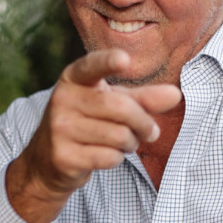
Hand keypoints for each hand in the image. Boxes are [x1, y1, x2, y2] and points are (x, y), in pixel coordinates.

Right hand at [6, 49, 181, 222]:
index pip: (92, 66)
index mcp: (73, 78)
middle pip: (121, 108)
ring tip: (124, 143)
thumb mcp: (111, 104)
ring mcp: (60, 129)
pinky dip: (117, 159)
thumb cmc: (87, 124)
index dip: (108, 62)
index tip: (124, 60)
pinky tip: (107, 155)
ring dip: (131, 143)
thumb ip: (143, 98)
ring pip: (119, 136)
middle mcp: (62, 99)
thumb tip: (175, 94)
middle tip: (151, 132)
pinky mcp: (64, 156)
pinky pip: (109, 157)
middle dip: (143, 123)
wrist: (47, 162)